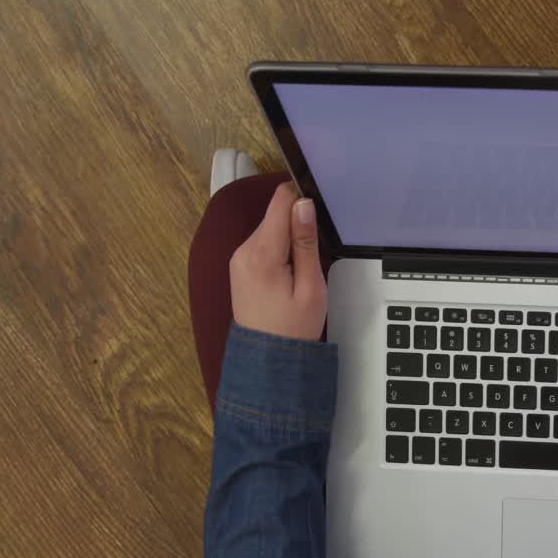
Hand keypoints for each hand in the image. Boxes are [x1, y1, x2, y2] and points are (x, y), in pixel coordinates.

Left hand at [229, 183, 326, 340]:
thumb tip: (304, 205)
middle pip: (274, 216)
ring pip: (269, 229)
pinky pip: (263, 244)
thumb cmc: (294, 328)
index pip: (279, 203)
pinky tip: (290, 272)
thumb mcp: (310, 286)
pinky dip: (279, 250)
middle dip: (297, 225)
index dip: (300, 197)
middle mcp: (243, 251)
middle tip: (315, 252)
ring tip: (302, 268)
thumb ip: (306, 242)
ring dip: (289, 239)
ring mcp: (238, 258)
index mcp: (261, 254)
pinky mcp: (240, 266)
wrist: (268, 360)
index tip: (319, 209)